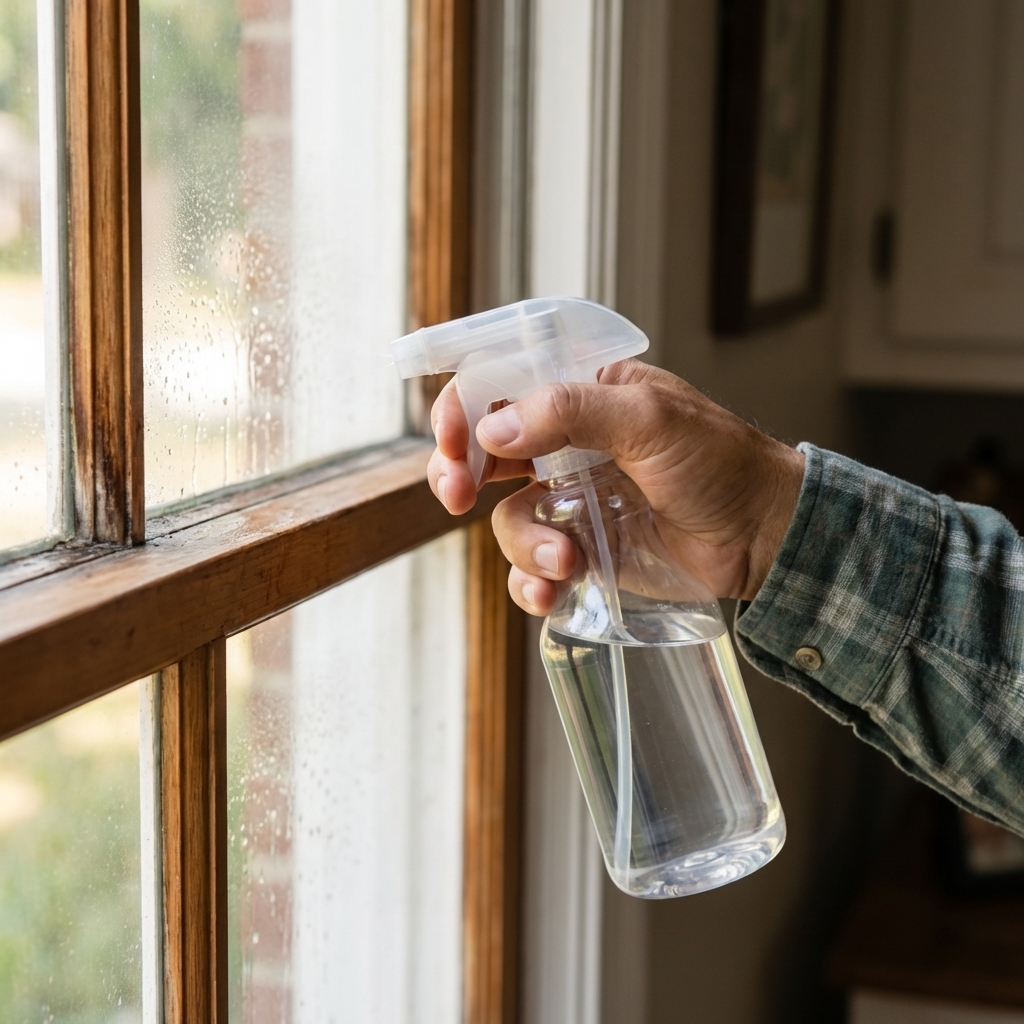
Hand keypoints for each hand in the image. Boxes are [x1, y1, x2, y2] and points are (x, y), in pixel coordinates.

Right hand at [427, 359, 804, 614]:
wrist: (765, 534)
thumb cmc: (721, 462)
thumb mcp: (650, 419)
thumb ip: (569, 413)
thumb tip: (493, 431)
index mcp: (582, 396)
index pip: (501, 388)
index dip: (464, 411)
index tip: (452, 443)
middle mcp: (567, 446)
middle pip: (484, 454)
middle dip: (458, 475)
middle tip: (455, 495)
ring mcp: (572, 501)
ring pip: (506, 518)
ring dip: (523, 542)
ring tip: (566, 558)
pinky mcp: (583, 550)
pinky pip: (533, 566)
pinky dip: (532, 581)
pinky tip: (552, 589)